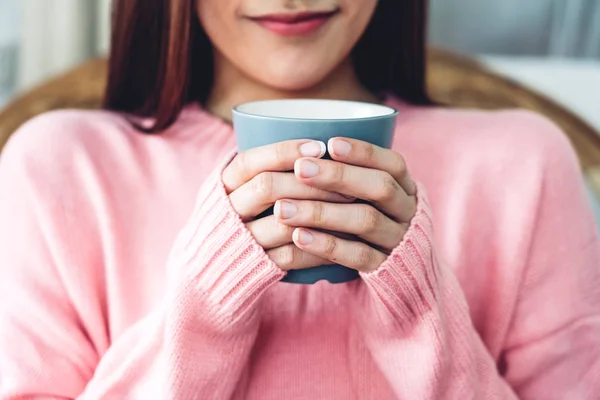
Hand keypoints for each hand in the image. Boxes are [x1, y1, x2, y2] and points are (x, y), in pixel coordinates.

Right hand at [222, 140, 353, 270]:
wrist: (212, 269)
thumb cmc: (238, 217)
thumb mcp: (239, 189)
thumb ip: (265, 168)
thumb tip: (318, 143)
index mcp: (224, 184)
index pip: (251, 161)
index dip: (285, 151)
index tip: (320, 146)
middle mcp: (228, 210)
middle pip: (267, 188)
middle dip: (310, 182)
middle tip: (348, 181)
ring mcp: (242, 240)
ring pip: (282, 223)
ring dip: (321, 214)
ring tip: (354, 206)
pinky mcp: (257, 267)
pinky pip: (292, 256)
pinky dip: (320, 246)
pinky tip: (345, 238)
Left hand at [274, 138, 416, 272]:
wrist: (398, 271)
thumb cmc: (369, 217)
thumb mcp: (368, 194)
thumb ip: (347, 174)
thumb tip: (301, 150)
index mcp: (405, 187)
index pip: (392, 164)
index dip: (363, 152)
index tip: (330, 143)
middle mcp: (406, 212)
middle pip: (380, 188)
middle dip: (338, 176)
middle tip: (300, 169)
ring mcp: (397, 241)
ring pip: (366, 221)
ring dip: (322, 212)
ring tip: (284, 207)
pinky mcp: (383, 268)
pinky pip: (357, 255)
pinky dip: (326, 244)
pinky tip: (298, 236)